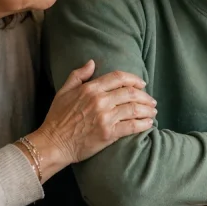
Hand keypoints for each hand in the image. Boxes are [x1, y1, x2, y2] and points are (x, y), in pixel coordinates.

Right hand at [28, 61, 156, 177]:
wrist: (53, 143)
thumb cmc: (57, 118)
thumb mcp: (63, 91)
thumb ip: (78, 75)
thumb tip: (92, 62)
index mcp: (90, 89)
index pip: (118, 78)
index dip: (134, 79)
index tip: (142, 84)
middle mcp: (100, 101)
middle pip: (131, 93)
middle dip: (145, 96)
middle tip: (152, 100)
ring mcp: (105, 117)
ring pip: (134, 109)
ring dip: (148, 110)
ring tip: (153, 111)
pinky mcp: (109, 133)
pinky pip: (132, 126)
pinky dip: (144, 124)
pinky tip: (149, 123)